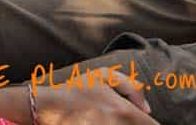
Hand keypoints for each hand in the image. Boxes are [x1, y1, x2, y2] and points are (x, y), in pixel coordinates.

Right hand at [36, 71, 156, 124]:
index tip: (142, 119)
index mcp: (122, 110)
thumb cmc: (75, 90)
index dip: (149, 123)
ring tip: (107, 118)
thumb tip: (146, 108)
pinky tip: (99, 122)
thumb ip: (131, 87)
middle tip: (122, 117)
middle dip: (136, 123)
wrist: (46, 107)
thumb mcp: (102, 76)